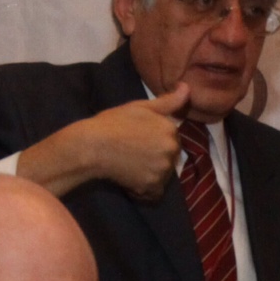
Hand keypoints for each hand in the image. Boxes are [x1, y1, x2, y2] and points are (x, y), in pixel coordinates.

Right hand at [17, 82, 189, 199]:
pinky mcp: (152, 186)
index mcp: (170, 128)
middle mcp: (171, 149)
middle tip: (133, 154)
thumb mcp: (140, 107)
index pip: (171, 139)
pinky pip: (154, 193)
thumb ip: (168, 101)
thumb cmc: (113, 123)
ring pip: (163, 175)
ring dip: (150, 174)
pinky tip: (130, 180)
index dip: (155, 140)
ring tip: (130, 166)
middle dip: (156, 158)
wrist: (93, 145)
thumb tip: (187, 87)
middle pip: (170, 158)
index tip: (138, 140)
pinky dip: (144, 191)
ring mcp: (163, 169)